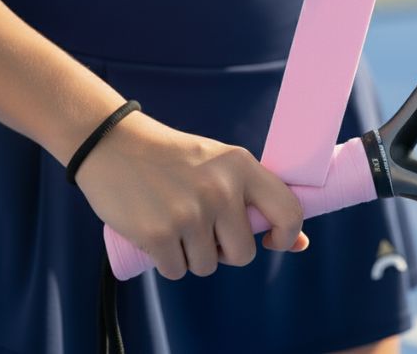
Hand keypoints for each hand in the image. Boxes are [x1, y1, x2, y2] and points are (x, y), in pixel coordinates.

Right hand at [76, 111, 307, 279]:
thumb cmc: (174, 158)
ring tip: (177, 224)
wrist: (115, 145)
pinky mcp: (159, 233)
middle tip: (206, 229)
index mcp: (242, 165)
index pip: (289, 211)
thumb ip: (256, 197)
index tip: (274, 241)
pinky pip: (177, 271)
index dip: (288, 235)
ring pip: (207, 266)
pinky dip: (169, 262)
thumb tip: (301, 244)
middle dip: (226, 252)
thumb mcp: (220, 163)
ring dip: (193, 256)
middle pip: (244, 254)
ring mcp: (190, 212)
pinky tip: (158, 234)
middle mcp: (221, 189)